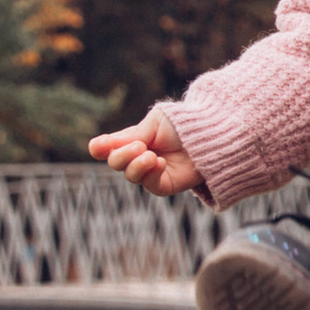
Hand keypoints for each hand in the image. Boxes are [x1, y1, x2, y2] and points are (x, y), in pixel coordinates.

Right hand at [88, 105, 206, 198]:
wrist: (211, 132)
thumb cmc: (183, 124)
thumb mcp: (153, 124)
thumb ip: (129, 137)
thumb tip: (98, 147)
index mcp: (133, 139)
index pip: (107, 147)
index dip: (100, 148)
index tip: (100, 146)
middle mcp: (139, 157)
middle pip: (115, 162)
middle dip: (122, 155)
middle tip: (139, 146)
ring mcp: (152, 172)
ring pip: (131, 175)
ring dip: (137, 165)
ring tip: (151, 155)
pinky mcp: (166, 185)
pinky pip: (150, 185)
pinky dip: (151, 174)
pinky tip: (159, 163)